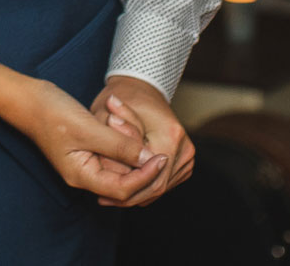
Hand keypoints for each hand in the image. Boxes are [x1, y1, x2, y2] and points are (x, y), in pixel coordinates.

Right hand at [12, 78, 149, 201]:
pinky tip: (130, 133)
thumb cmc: (51, 112)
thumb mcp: (88, 127)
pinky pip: (113, 157)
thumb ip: (118, 145)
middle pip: (124, 183)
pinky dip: (124, 147)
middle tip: (158, 149)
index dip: (146, 176)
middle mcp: (84, 176)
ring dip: (134, 155)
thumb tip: (148, 159)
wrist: (27, 98)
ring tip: (143, 137)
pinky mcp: (88, 152)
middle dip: (142, 167)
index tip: (162, 158)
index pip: (123, 190)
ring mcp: (85, 164)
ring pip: (120, 169)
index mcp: (81, 176)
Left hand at [95, 76, 194, 206]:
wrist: (141, 88)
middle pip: (157, 186)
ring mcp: (187, 157)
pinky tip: (124, 186)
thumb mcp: (111, 116)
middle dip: (130, 195)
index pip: (149, 177)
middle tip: (103, 200)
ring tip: (110, 195)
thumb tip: (113, 161)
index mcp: (171, 136)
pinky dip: (144, 186)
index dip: (125, 189)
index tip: (102, 195)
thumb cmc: (122, 98)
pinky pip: (163, 182)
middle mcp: (185, 149)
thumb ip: (116, 140)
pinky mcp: (183, 162)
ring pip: (161, 187)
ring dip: (137, 193)